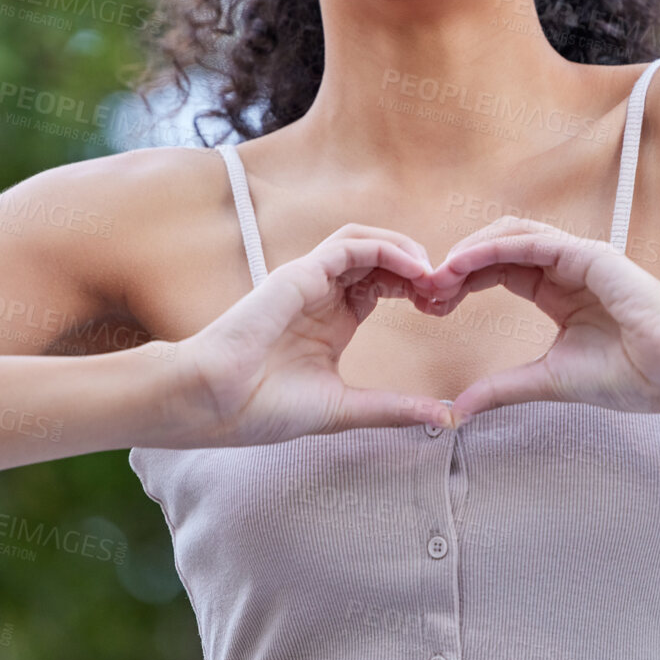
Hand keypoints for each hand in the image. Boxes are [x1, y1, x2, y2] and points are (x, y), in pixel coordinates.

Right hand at [146, 224, 457, 447]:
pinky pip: (351, 246)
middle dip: (416, 266)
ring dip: (404, 249)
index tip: (441, 310)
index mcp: (330, 320)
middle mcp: (321, 294)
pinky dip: (386, 249)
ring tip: (432, 272)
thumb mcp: (344, 409)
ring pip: (364, 240)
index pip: (381, 284)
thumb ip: (394, 408)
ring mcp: (309, 280)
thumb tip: (447, 418)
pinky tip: (414, 268)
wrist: (213, 403)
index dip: (414, 289)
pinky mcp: (299, 274)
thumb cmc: (263, 409)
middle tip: (444, 289)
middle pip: (378, 258)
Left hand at [418, 216, 659, 419]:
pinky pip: (531, 242)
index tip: (431, 305)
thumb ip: (503, 388)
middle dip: (458, 265)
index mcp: (560, 293)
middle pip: (498, 249)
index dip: (463, 282)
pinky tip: (464, 263)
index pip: (499, 271)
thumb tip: (458, 408)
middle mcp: (567, 269)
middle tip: (425, 290)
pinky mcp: (590, 255)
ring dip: (469, 251)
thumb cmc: (631, 376)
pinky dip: (493, 248)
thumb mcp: (549, 381)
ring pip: (511, 235)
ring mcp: (580, 258)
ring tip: (439, 276)